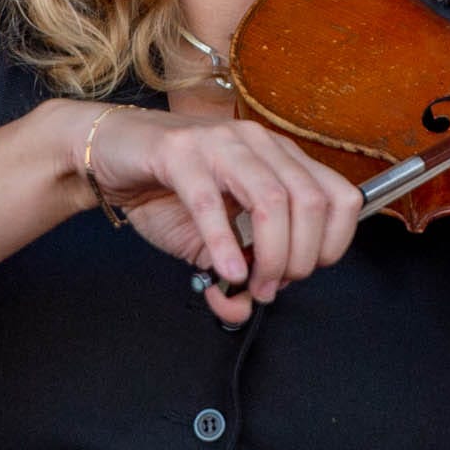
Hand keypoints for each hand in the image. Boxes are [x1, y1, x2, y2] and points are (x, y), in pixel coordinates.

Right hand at [72, 104, 361, 323]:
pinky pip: (210, 200)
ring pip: (272, 199)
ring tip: (249, 283)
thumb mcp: (213, 237)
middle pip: (310, 202)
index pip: (339, 196)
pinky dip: (223, 243)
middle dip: (299, 258)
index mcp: (278, 157)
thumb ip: (237, 268)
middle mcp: (257, 143)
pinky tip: (225, 269)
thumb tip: (248, 307)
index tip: (306, 272)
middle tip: (271, 286)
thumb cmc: (166, 189)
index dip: (333, 243)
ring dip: (269, 254)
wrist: (110, 154)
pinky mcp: (177, 152)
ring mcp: (219, 143)